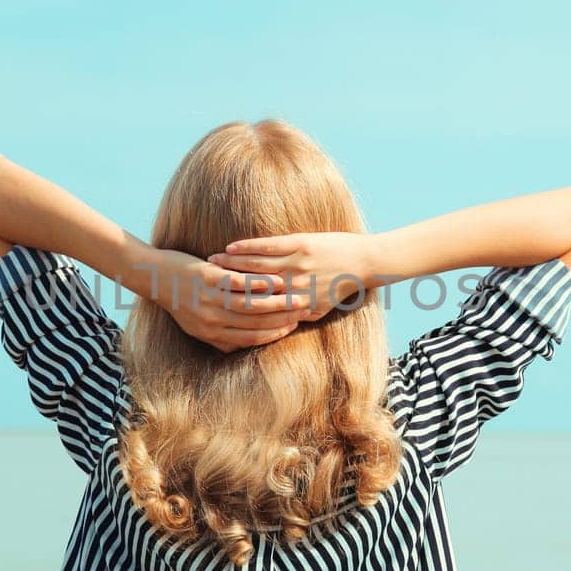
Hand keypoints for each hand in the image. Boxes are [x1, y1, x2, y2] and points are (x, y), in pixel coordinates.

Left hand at [126, 248, 312, 352]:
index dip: (274, 334)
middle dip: (282, 319)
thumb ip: (219, 339)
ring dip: (277, 302)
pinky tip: (276, 280)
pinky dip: (259, 284)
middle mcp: (212, 320)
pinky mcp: (208, 279)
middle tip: (303, 311)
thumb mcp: (196, 327)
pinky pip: (239, 284)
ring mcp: (210, 300)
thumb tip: (241, 348)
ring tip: (296, 297)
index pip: (250, 338)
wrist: (155, 276)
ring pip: (251, 305)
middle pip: (255, 323)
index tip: (293, 326)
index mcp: (211, 334)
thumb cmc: (179, 300)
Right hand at [207, 232, 378, 320]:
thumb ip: (302, 316)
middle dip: (226, 286)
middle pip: (252, 289)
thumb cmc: (344, 287)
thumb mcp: (323, 308)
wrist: (366, 261)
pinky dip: (247, 249)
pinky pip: (267, 247)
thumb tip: (282, 325)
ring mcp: (295, 265)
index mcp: (296, 304)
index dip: (238, 307)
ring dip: (230, 265)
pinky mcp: (298, 245)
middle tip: (204, 285)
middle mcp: (293, 287)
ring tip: (210, 265)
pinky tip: (230, 248)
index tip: (218, 306)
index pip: (260, 309)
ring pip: (255, 267)